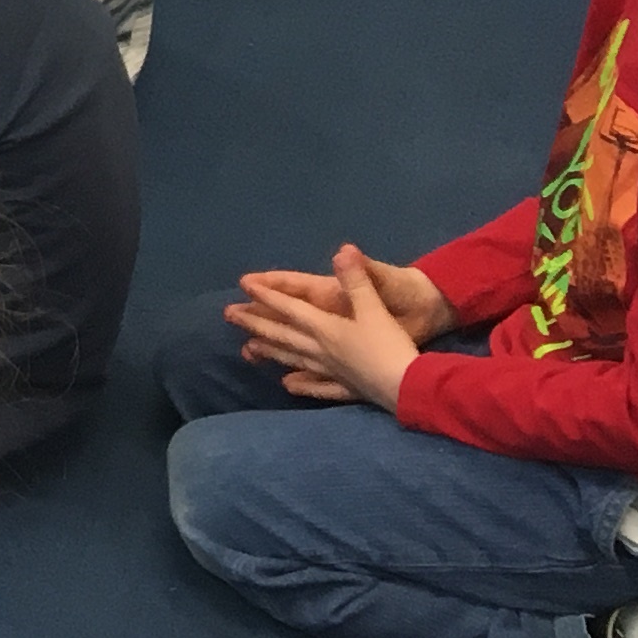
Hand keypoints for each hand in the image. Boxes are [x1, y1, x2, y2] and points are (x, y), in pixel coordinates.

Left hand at [226, 245, 446, 412]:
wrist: (409, 388)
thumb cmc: (390, 346)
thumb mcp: (375, 309)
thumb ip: (356, 280)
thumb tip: (343, 249)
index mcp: (325, 329)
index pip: (289, 309)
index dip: (266, 295)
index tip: (243, 286)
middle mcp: (320, 350)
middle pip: (281, 334)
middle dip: (254, 322)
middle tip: (228, 315)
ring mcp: (330, 372)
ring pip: (293, 359)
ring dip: (270, 352)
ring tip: (248, 349)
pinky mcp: (345, 389)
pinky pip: (317, 386)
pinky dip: (302, 384)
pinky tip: (288, 385)